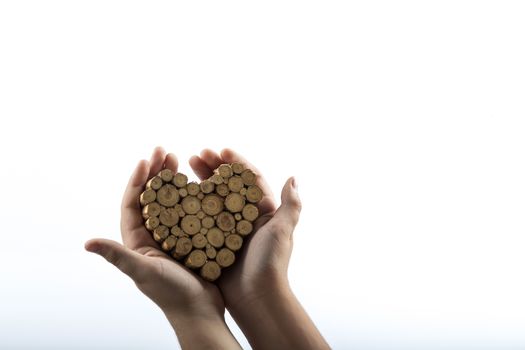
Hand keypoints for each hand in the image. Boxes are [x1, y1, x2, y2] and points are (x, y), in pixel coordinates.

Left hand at [85, 147, 239, 349]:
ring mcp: (172, 236)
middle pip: (151, 197)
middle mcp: (152, 235)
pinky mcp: (190, 237)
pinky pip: (188, 210)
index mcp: (137, 240)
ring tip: (178, 159)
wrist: (200, 310)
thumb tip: (87, 242)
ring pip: (170, 201)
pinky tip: (198, 183)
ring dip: (172, 179)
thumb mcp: (143, 272)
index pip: (132, 203)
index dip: (137, 180)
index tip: (146, 160)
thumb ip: (118, 255)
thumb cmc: (171, 293)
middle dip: (155, 172)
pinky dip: (190, 194)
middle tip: (164, 150)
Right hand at [189, 148, 300, 310]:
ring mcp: (228, 228)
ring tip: (185, 166)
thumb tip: (293, 178)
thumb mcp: (282, 231)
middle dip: (213, 167)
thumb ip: (291, 205)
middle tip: (196, 155)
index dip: (236, 162)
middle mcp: (245, 217)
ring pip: (213, 197)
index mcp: (262, 211)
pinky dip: (192, 203)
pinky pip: (201, 217)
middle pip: (228, 184)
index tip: (221, 150)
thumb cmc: (270, 263)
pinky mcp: (213, 240)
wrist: (256, 298)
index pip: (249, 179)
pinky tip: (179, 194)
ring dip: (201, 180)